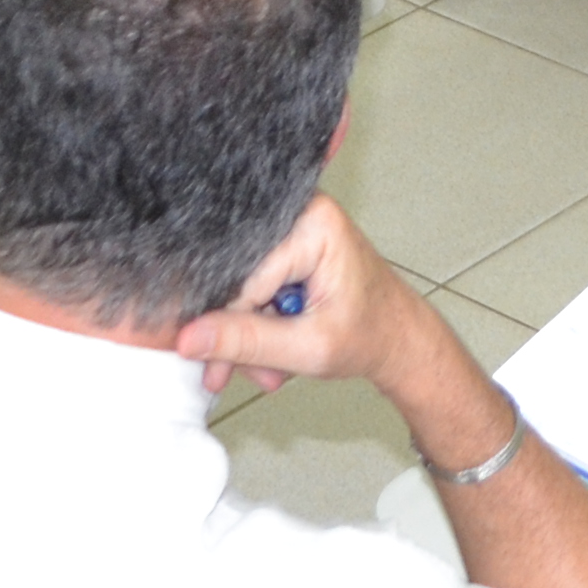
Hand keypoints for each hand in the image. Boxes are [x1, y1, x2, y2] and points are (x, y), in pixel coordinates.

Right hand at [165, 193, 433, 398]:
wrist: (398, 338)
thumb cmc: (371, 335)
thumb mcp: (308, 348)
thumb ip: (247, 342)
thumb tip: (189, 339)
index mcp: (313, 224)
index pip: (243, 275)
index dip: (222, 323)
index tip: (208, 364)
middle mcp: (297, 213)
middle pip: (236, 276)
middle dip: (233, 331)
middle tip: (230, 374)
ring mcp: (290, 229)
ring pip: (238, 286)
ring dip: (245, 334)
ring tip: (268, 368)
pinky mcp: (284, 248)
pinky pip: (250, 286)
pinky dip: (255, 323)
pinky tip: (271, 348)